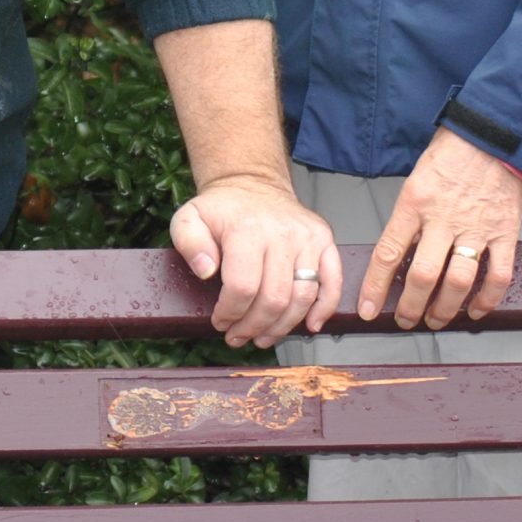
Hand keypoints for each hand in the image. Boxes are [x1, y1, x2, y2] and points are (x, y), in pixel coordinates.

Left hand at [168, 175, 342, 348]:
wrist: (253, 184)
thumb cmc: (222, 210)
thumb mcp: (188, 219)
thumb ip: (189, 244)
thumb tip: (206, 271)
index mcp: (247, 228)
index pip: (242, 287)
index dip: (230, 313)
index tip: (220, 321)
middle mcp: (282, 232)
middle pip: (274, 298)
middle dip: (253, 326)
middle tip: (238, 336)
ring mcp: (307, 237)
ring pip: (303, 296)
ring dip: (282, 327)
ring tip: (263, 337)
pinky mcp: (324, 240)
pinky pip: (333, 281)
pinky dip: (325, 308)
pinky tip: (310, 325)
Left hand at [359, 128, 521, 328]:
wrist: (495, 131)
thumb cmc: (454, 149)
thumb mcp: (417, 176)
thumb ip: (409, 213)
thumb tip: (399, 250)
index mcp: (415, 202)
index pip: (388, 253)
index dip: (375, 287)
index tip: (367, 308)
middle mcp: (444, 219)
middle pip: (423, 276)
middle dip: (410, 307)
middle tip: (405, 320)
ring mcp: (477, 228)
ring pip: (458, 282)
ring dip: (445, 309)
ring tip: (436, 320)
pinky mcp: (505, 232)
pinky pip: (498, 275)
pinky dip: (487, 299)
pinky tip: (475, 310)